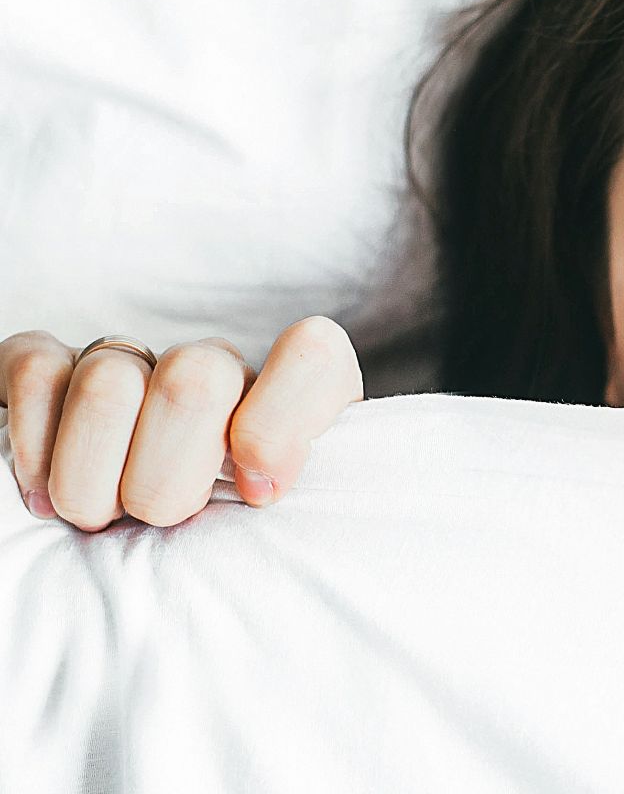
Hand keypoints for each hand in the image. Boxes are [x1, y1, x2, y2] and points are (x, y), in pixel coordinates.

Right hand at [1, 316, 362, 530]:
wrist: (133, 538)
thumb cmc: (227, 544)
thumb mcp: (281, 536)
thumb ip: (294, 509)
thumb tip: (262, 488)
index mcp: (289, 401)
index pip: (312, 357)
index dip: (280, 424)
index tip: (257, 494)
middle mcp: (215, 368)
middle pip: (195, 383)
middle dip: (166, 481)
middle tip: (159, 521)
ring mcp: (133, 361)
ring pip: (110, 384)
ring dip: (94, 480)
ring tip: (100, 518)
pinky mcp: (52, 366)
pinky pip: (36, 374)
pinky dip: (35, 448)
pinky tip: (44, 496)